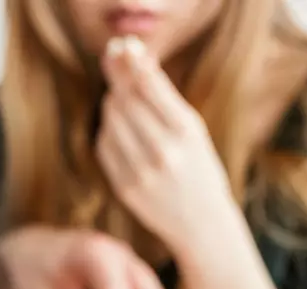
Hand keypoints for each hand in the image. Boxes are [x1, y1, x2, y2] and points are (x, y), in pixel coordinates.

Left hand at [96, 39, 241, 250]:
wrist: (202, 222)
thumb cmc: (200, 168)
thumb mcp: (193, 130)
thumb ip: (164, 98)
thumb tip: (134, 60)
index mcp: (186, 131)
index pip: (148, 84)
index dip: (131, 61)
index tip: (123, 47)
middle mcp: (163, 150)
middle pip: (125, 99)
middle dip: (118, 78)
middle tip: (115, 63)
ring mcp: (141, 171)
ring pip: (111, 119)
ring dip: (113, 104)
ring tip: (122, 100)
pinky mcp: (124, 187)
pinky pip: (104, 145)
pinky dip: (109, 131)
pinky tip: (119, 129)